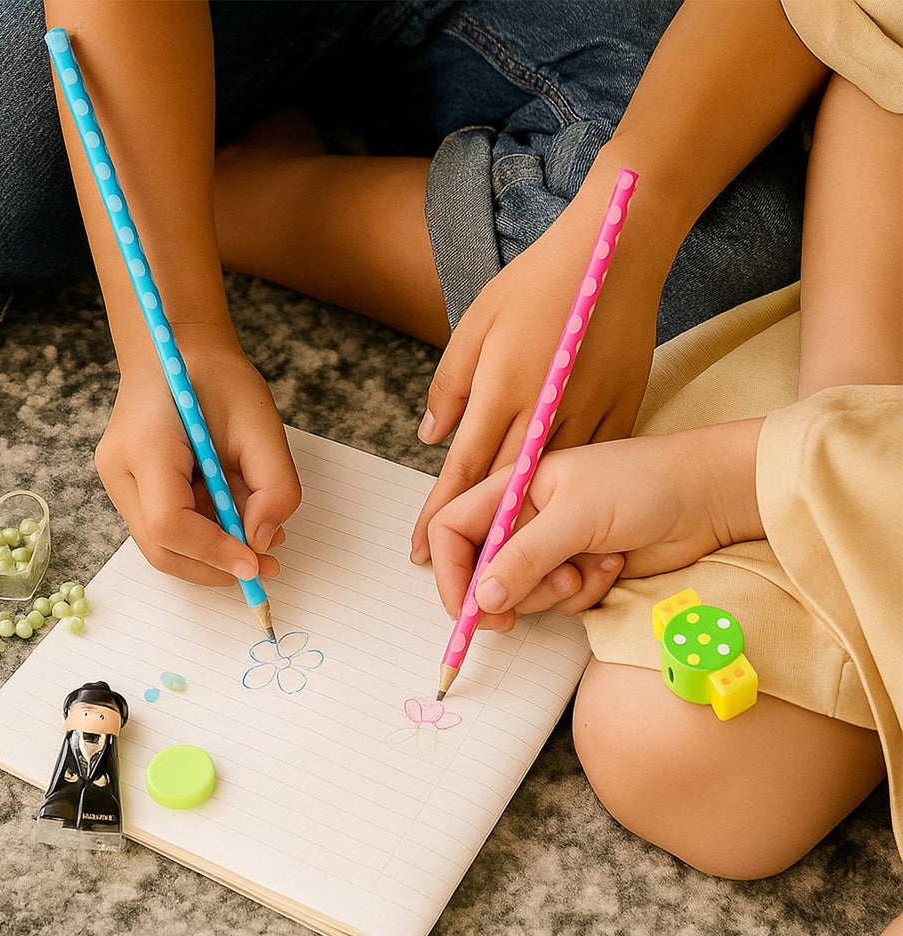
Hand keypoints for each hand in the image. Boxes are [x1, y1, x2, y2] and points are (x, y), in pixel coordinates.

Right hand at [96, 344, 300, 586]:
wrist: (177, 354)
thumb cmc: (218, 379)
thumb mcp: (263, 423)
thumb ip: (274, 485)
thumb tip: (262, 541)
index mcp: (146, 445)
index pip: (170, 523)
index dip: (215, 552)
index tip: (257, 562)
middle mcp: (120, 469)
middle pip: (161, 548)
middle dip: (215, 567)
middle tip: (265, 567)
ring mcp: (119, 482)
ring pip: (164, 546)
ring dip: (214, 554)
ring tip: (259, 537)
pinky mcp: (130, 489)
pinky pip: (167, 530)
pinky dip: (205, 536)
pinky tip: (236, 519)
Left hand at [410, 175, 664, 562]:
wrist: (619, 253)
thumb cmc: (540, 282)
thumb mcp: (477, 322)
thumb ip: (450, 385)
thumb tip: (432, 436)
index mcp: (504, 388)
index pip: (463, 469)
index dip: (438, 515)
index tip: (420, 551)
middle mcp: (545, 411)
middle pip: (503, 491)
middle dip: (477, 539)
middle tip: (456, 578)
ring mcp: (588, 414)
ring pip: (548, 489)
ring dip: (522, 531)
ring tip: (499, 565)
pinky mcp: (620, 413)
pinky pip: (587, 467)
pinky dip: (568, 497)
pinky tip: (554, 522)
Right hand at [428, 420, 764, 630]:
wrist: (709, 496)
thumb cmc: (645, 484)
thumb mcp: (577, 515)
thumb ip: (524, 557)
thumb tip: (481, 599)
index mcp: (513, 488)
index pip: (454, 529)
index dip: (451, 571)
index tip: (467, 607)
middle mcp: (527, 518)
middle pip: (484, 570)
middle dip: (511, 591)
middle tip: (536, 599)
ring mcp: (554, 546)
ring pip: (523, 593)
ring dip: (555, 592)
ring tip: (590, 565)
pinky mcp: (580, 570)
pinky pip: (560, 601)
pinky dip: (584, 593)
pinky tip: (613, 564)